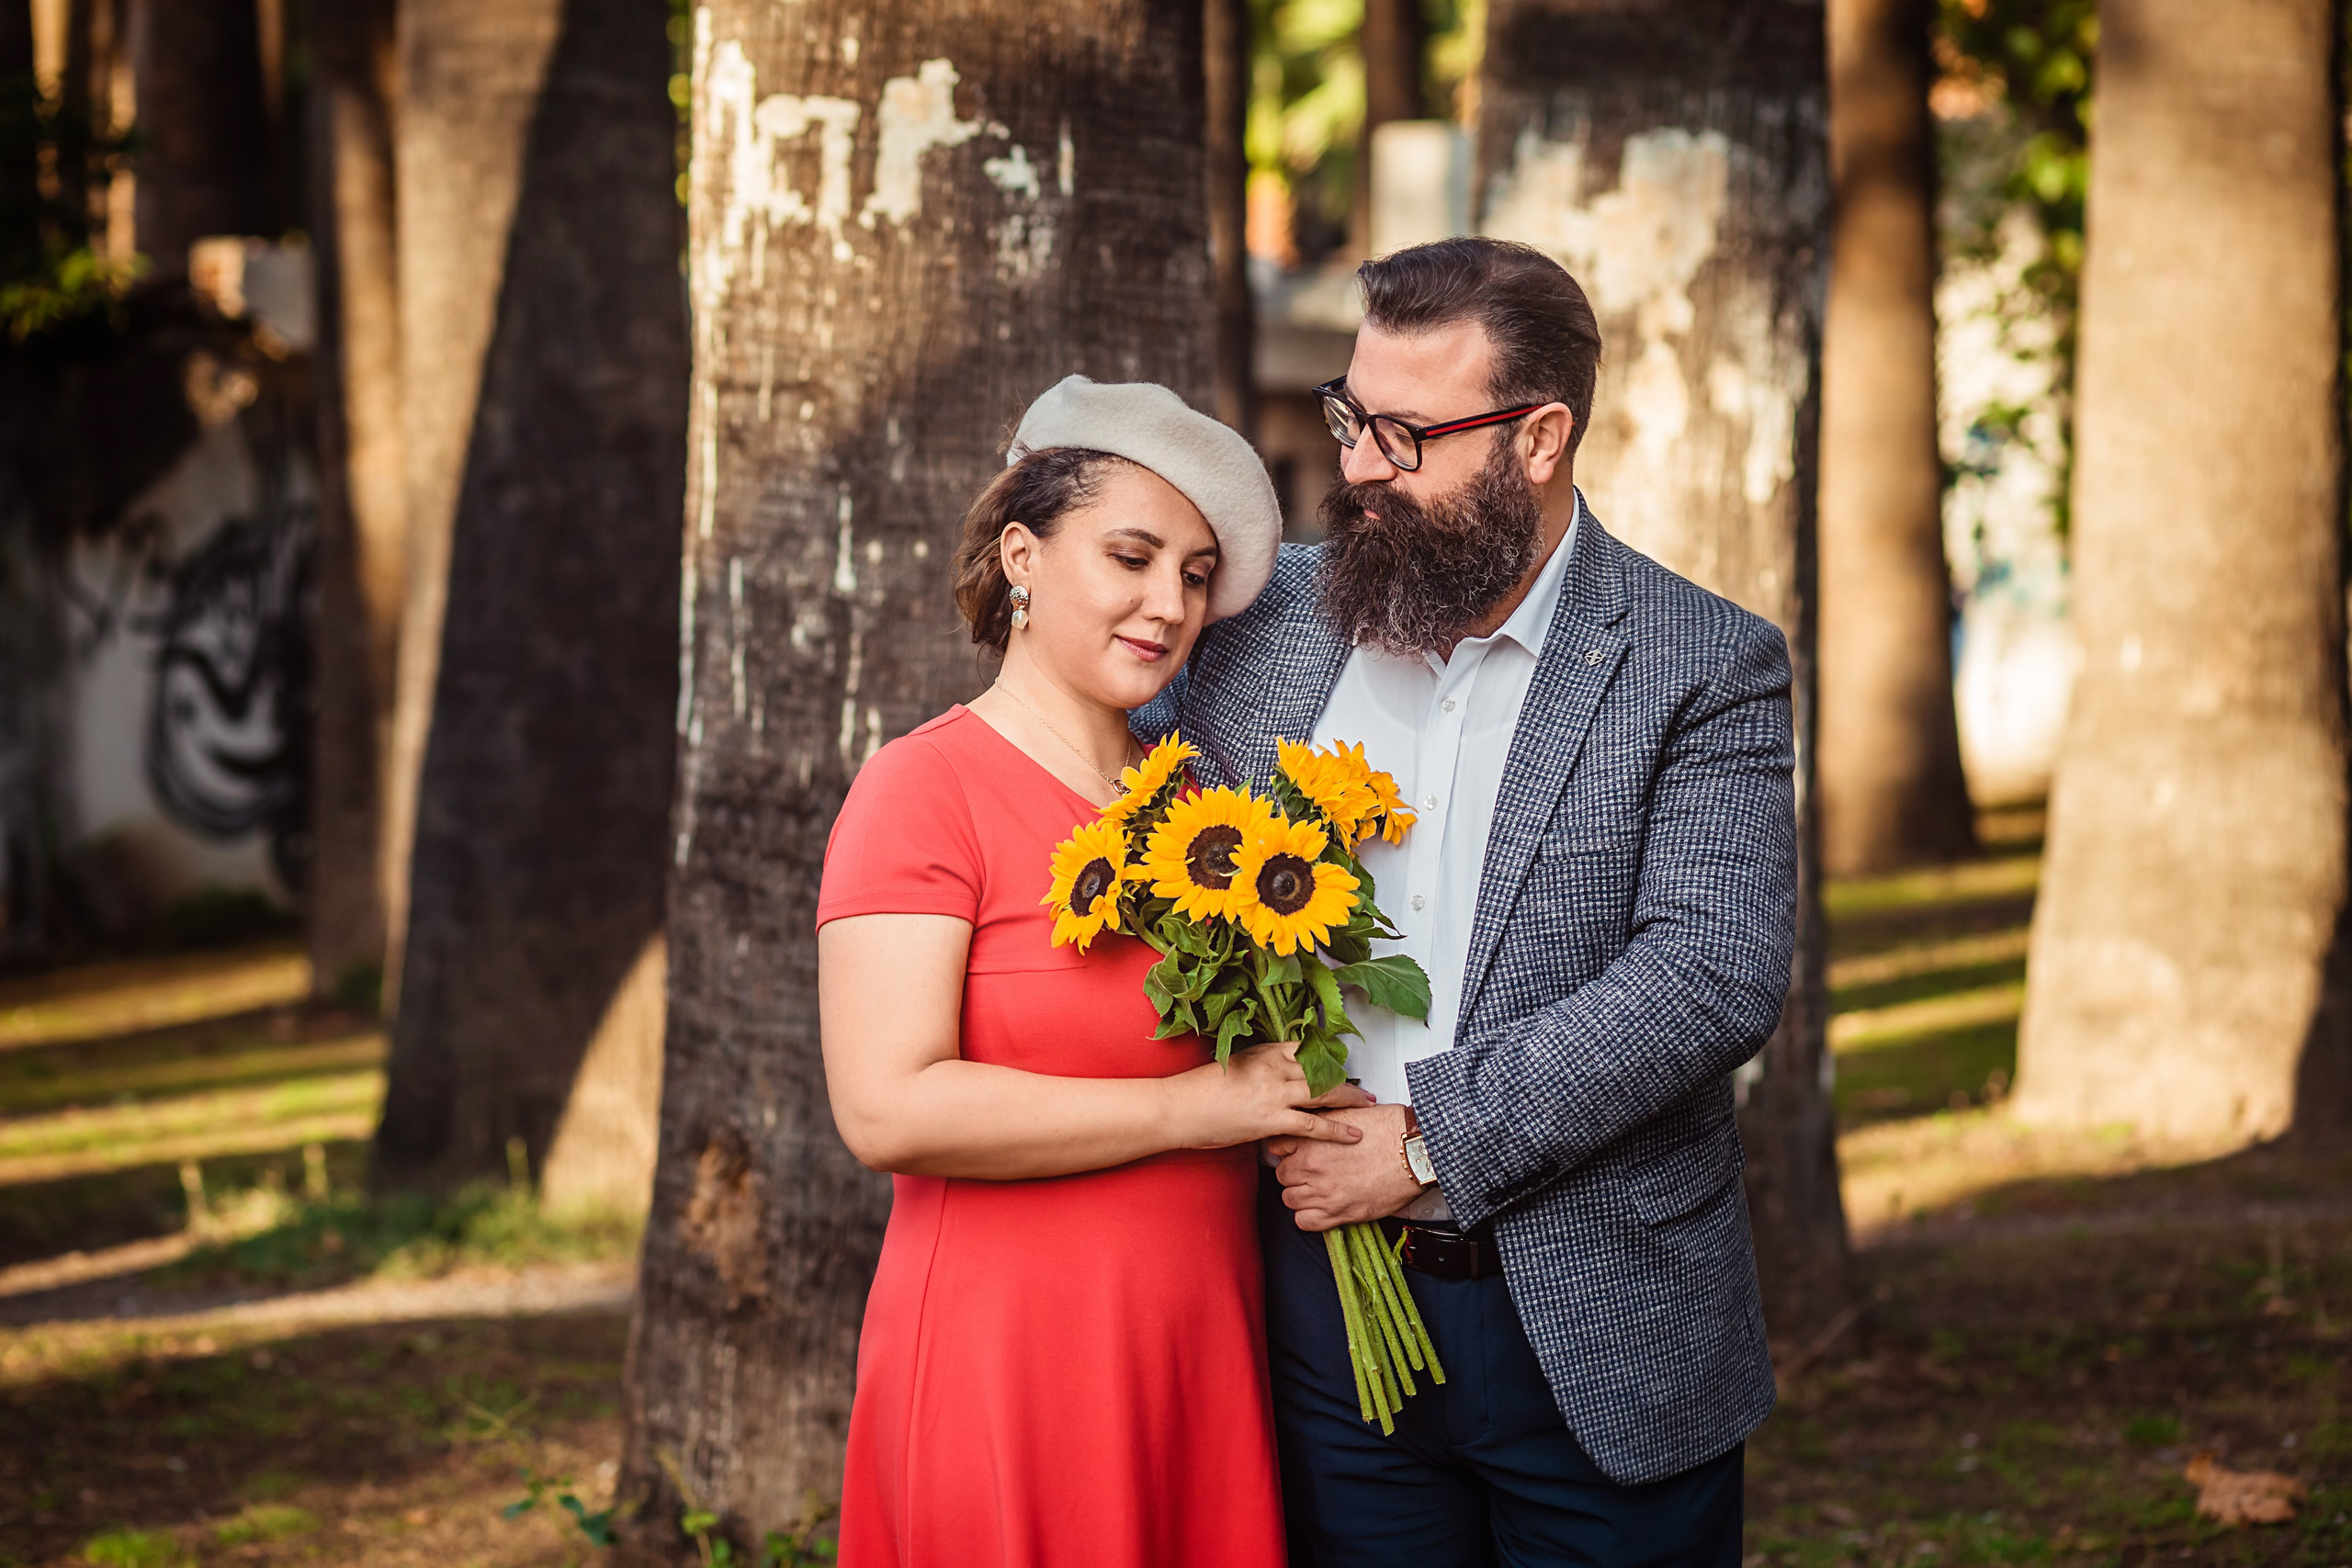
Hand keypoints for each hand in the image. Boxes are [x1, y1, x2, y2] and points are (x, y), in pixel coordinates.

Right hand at [1164, 1042, 1370, 1150]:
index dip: (1328, 1058)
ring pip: (1324, 1092)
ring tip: (1367, 1106)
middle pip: (1322, 1069)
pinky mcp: (1271, 1119)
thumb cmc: (1198, 1091)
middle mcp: (1273, 1067)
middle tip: (1365, 1090)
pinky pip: (1313, 1124)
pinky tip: (1353, 1134)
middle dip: (1347, 1080)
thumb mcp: (1232, 1067)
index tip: (1342, 1066)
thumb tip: (1276, 1079)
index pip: (1307, 1048)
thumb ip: (1259, 1069)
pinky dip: (1337, 1129)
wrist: (1177, 1108)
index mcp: (1263, 1050)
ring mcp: (1274, 1093)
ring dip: (1350, 1099)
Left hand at [1268, 1103, 1425, 1230]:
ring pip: (1290, 1199)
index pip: (1277, 1147)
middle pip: (1282, 1175)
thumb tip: (1313, 1116)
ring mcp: (1323, 1192)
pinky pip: (1304, 1222)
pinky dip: (1309, 1217)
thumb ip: (1324, 1117)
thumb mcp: (1348, 1110)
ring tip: (1318, 1189)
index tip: (1295, 1152)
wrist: (1414, 1152)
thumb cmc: (1389, 1130)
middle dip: (1293, 1173)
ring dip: (1300, 1195)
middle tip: (1310, 1171)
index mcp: (1312, 1138)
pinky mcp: (1338, 1213)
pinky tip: (1322, 1207)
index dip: (1287, 1150)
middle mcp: (1312, 1166)